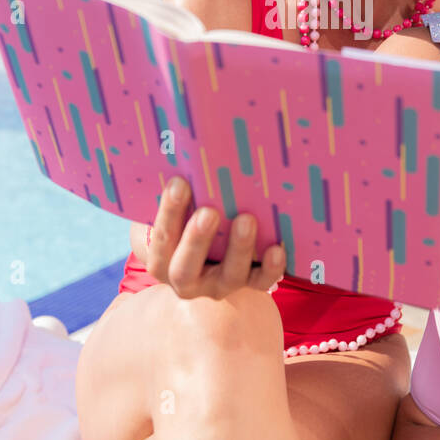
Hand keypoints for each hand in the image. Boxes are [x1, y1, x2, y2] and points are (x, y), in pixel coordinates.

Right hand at [145, 177, 287, 299]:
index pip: (161, 240)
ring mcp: (220, 285)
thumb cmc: (187, 219)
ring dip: (238, 248)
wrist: (209, 256)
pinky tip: (277, 249)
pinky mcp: (249, 285)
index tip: (179, 182)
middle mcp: (187, 280)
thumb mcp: (175, 211)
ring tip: (247, 220)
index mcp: (162, 261)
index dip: (168, 213)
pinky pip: (261, 282)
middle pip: (186, 269)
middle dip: (197, 240)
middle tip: (208, 212)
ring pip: (228, 276)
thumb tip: (183, 155)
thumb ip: (175, 195)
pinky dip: (270, 268)